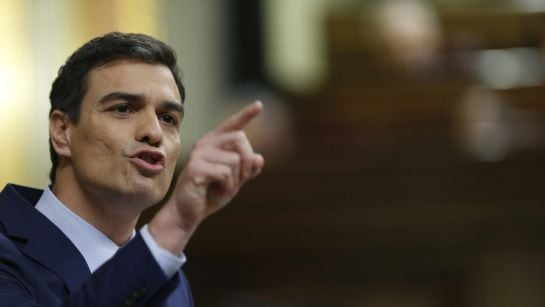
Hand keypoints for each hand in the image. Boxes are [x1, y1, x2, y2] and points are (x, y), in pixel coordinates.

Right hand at [149, 101, 264, 253]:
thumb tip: (258, 158)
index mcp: (214, 143)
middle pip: (240, 139)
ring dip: (235, 180)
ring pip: (235, 160)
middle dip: (246, 162)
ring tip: (223, 188)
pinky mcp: (196, 168)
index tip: (259, 105)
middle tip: (238, 180)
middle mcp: (205, 144)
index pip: (233, 125)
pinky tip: (217, 192)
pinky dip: (227, 186)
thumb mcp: (234, 181)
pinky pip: (225, 173)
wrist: (187, 213)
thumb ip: (246, 169)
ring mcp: (199, 154)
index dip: (246, 115)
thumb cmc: (210, 194)